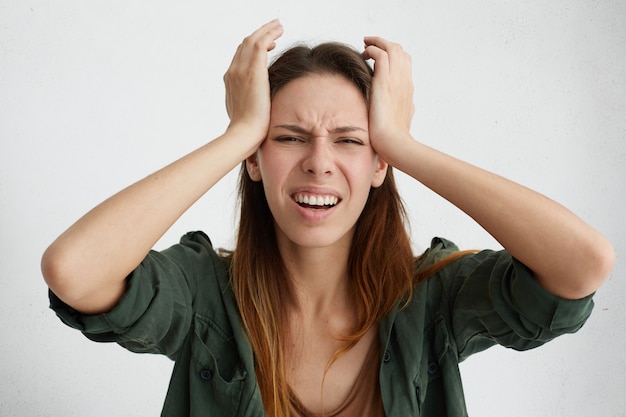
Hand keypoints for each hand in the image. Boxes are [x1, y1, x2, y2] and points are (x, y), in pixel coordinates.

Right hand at [223, 19, 283, 152]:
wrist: (244, 134)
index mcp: (231, 81)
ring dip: (266, 30)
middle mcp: (233, 72)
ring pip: (252, 40)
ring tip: (278, 25)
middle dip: (260, 34)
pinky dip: (269, 34)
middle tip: (274, 28)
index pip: (240, 57)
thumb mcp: (246, 113)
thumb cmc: (248, 130)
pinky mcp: (253, 70)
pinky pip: (260, 43)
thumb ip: (250, 102)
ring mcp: (240, 70)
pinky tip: (279, 31)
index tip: (268, 45)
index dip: (253, 47)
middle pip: (245, 45)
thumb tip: (258, 104)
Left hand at [363, 37, 414, 165]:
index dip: (392, 55)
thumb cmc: (394, 139)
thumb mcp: (400, 121)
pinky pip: (381, 54)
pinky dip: (372, 50)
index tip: (378, 56)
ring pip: (392, 48)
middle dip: (384, 44)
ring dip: (377, 42)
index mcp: (407, 89)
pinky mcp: (385, 82)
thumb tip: (397, 108)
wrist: (394, 144)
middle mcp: (404, 82)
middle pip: (400, 51)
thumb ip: (398, 110)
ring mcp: (396, 80)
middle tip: (369, 45)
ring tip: (365, 44)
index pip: (405, 62)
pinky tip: (363, 55)